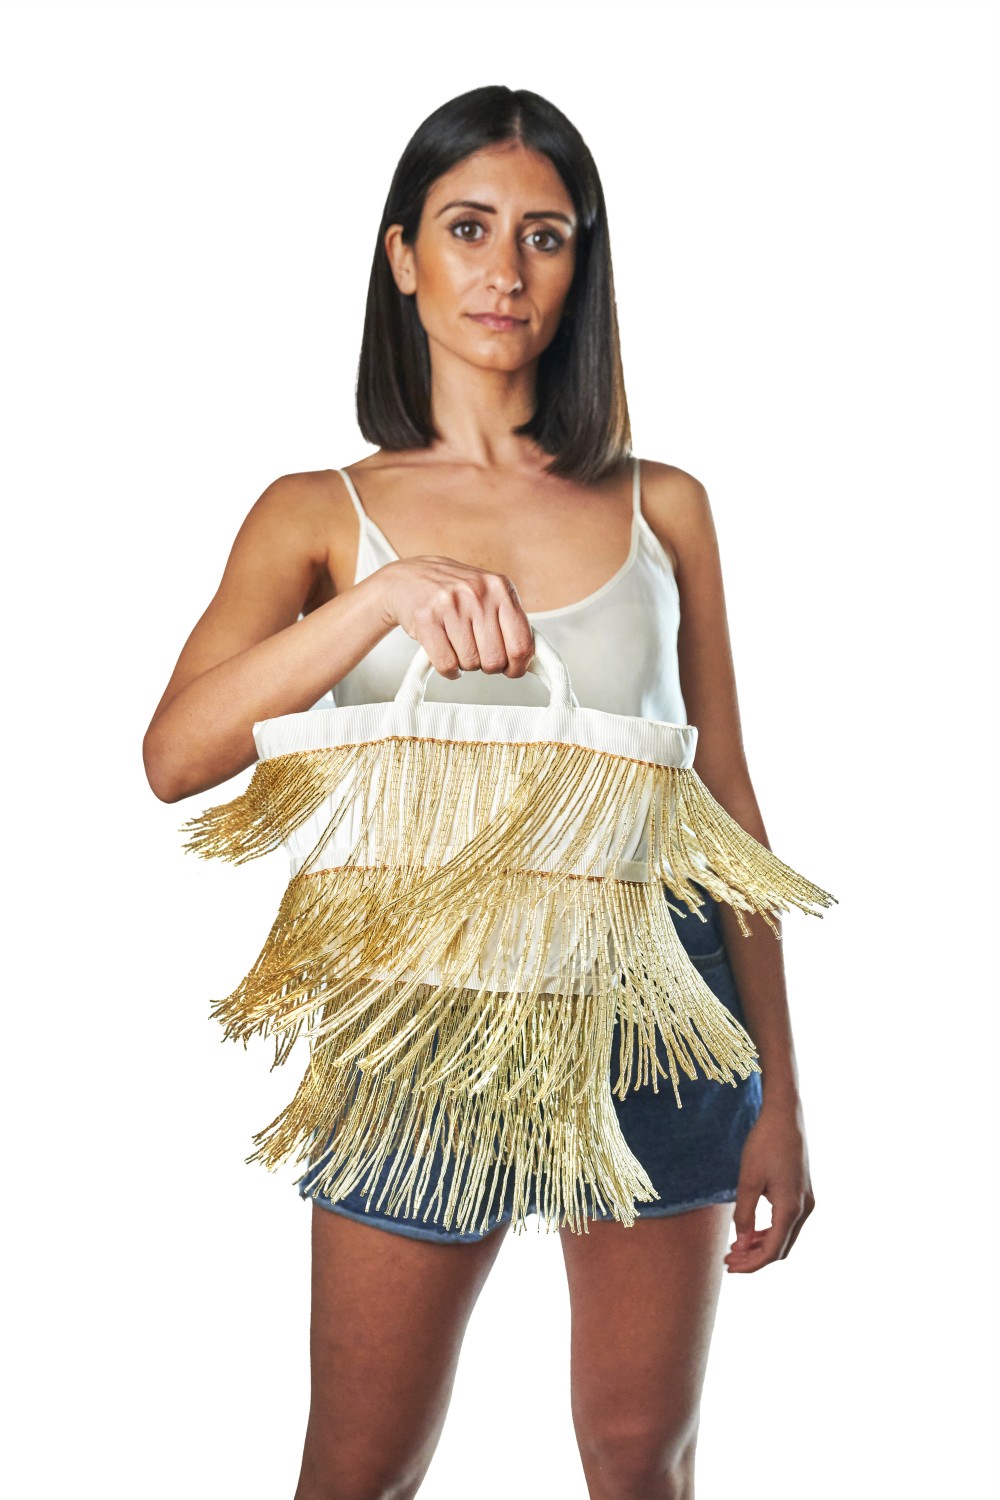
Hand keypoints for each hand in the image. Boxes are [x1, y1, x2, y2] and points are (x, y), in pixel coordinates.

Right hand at [376, 556, 535, 681]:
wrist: (409, 578)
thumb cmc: (455, 594)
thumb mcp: (489, 596)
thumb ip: (510, 623)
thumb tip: (528, 660)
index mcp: (500, 588)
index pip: (521, 643)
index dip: (518, 665)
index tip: (512, 670)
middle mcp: (477, 593)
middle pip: (495, 659)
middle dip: (488, 665)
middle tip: (478, 654)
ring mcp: (451, 604)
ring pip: (470, 663)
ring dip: (465, 664)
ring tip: (458, 646)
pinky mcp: (426, 619)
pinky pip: (446, 664)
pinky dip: (448, 669)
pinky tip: (446, 653)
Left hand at [724, 1101, 815, 1272]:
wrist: (785, 1117)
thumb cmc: (764, 1144)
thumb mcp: (748, 1180)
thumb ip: (744, 1214)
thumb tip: (741, 1244)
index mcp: (791, 1209)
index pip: (772, 1250)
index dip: (751, 1264)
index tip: (730, 1267)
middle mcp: (804, 1209)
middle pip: (781, 1248)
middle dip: (755, 1257)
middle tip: (729, 1259)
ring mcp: (807, 1202)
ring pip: (785, 1236)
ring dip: (762, 1245)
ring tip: (736, 1248)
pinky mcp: (803, 1194)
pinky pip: (788, 1223)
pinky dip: (770, 1232)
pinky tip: (751, 1231)